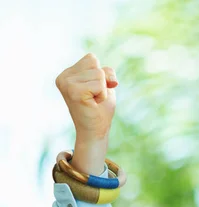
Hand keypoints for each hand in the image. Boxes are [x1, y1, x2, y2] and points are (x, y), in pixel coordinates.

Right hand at [55, 53, 117, 174]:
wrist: (95, 131)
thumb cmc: (99, 108)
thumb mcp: (105, 84)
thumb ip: (106, 72)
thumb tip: (111, 79)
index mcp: (67, 74)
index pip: (91, 58)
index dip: (101, 74)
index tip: (94, 90)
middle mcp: (63, 77)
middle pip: (95, 64)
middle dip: (102, 82)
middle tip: (94, 97)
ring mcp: (66, 84)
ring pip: (99, 74)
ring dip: (102, 89)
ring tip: (93, 101)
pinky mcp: (73, 91)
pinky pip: (100, 84)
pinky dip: (102, 94)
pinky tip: (93, 104)